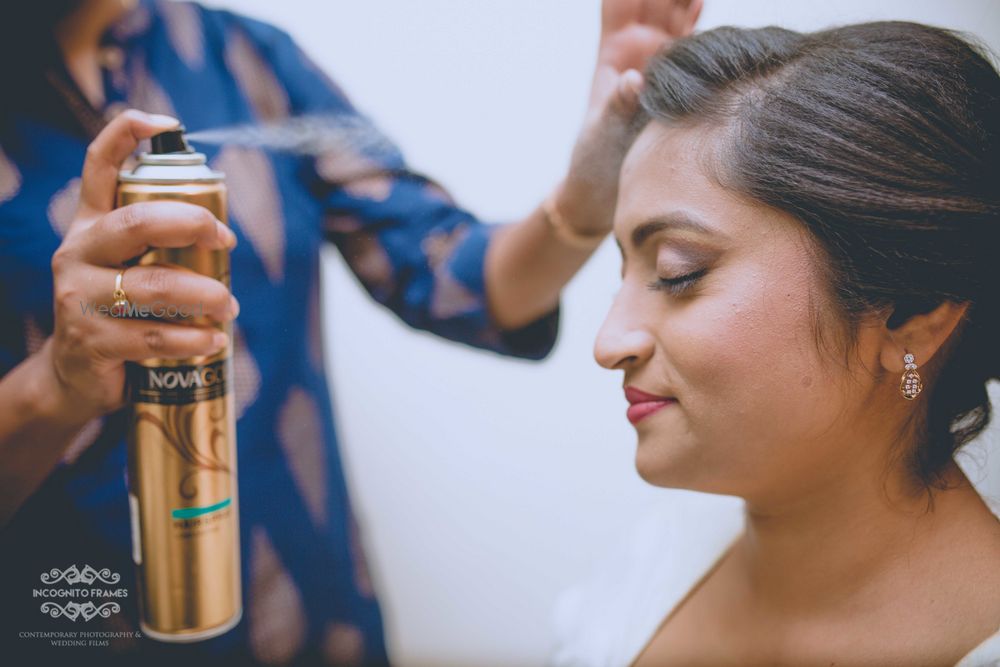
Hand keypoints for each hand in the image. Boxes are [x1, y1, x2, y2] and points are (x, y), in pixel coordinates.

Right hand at [41, 110, 238, 422]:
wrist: (74, 375)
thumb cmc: (117, 311)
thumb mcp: (126, 268)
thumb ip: (159, 244)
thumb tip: (223, 228)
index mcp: (91, 225)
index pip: (99, 167)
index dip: (126, 135)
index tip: (166, 121)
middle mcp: (79, 253)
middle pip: (136, 222)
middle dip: (190, 223)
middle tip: (226, 238)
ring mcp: (79, 297)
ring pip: (153, 285)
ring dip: (204, 294)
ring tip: (229, 306)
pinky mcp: (91, 341)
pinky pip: (153, 337)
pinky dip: (193, 339)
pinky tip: (213, 341)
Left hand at [554, 0, 701, 236]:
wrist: (608, 192)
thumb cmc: (594, 161)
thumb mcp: (602, 132)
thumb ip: (618, 105)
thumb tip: (635, 80)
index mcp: (615, 51)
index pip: (620, 3)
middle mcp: (641, 51)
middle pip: (655, 1)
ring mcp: (664, 63)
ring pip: (676, 13)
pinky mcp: (684, 80)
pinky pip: (695, 41)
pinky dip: (698, 17)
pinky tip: (701, 1)